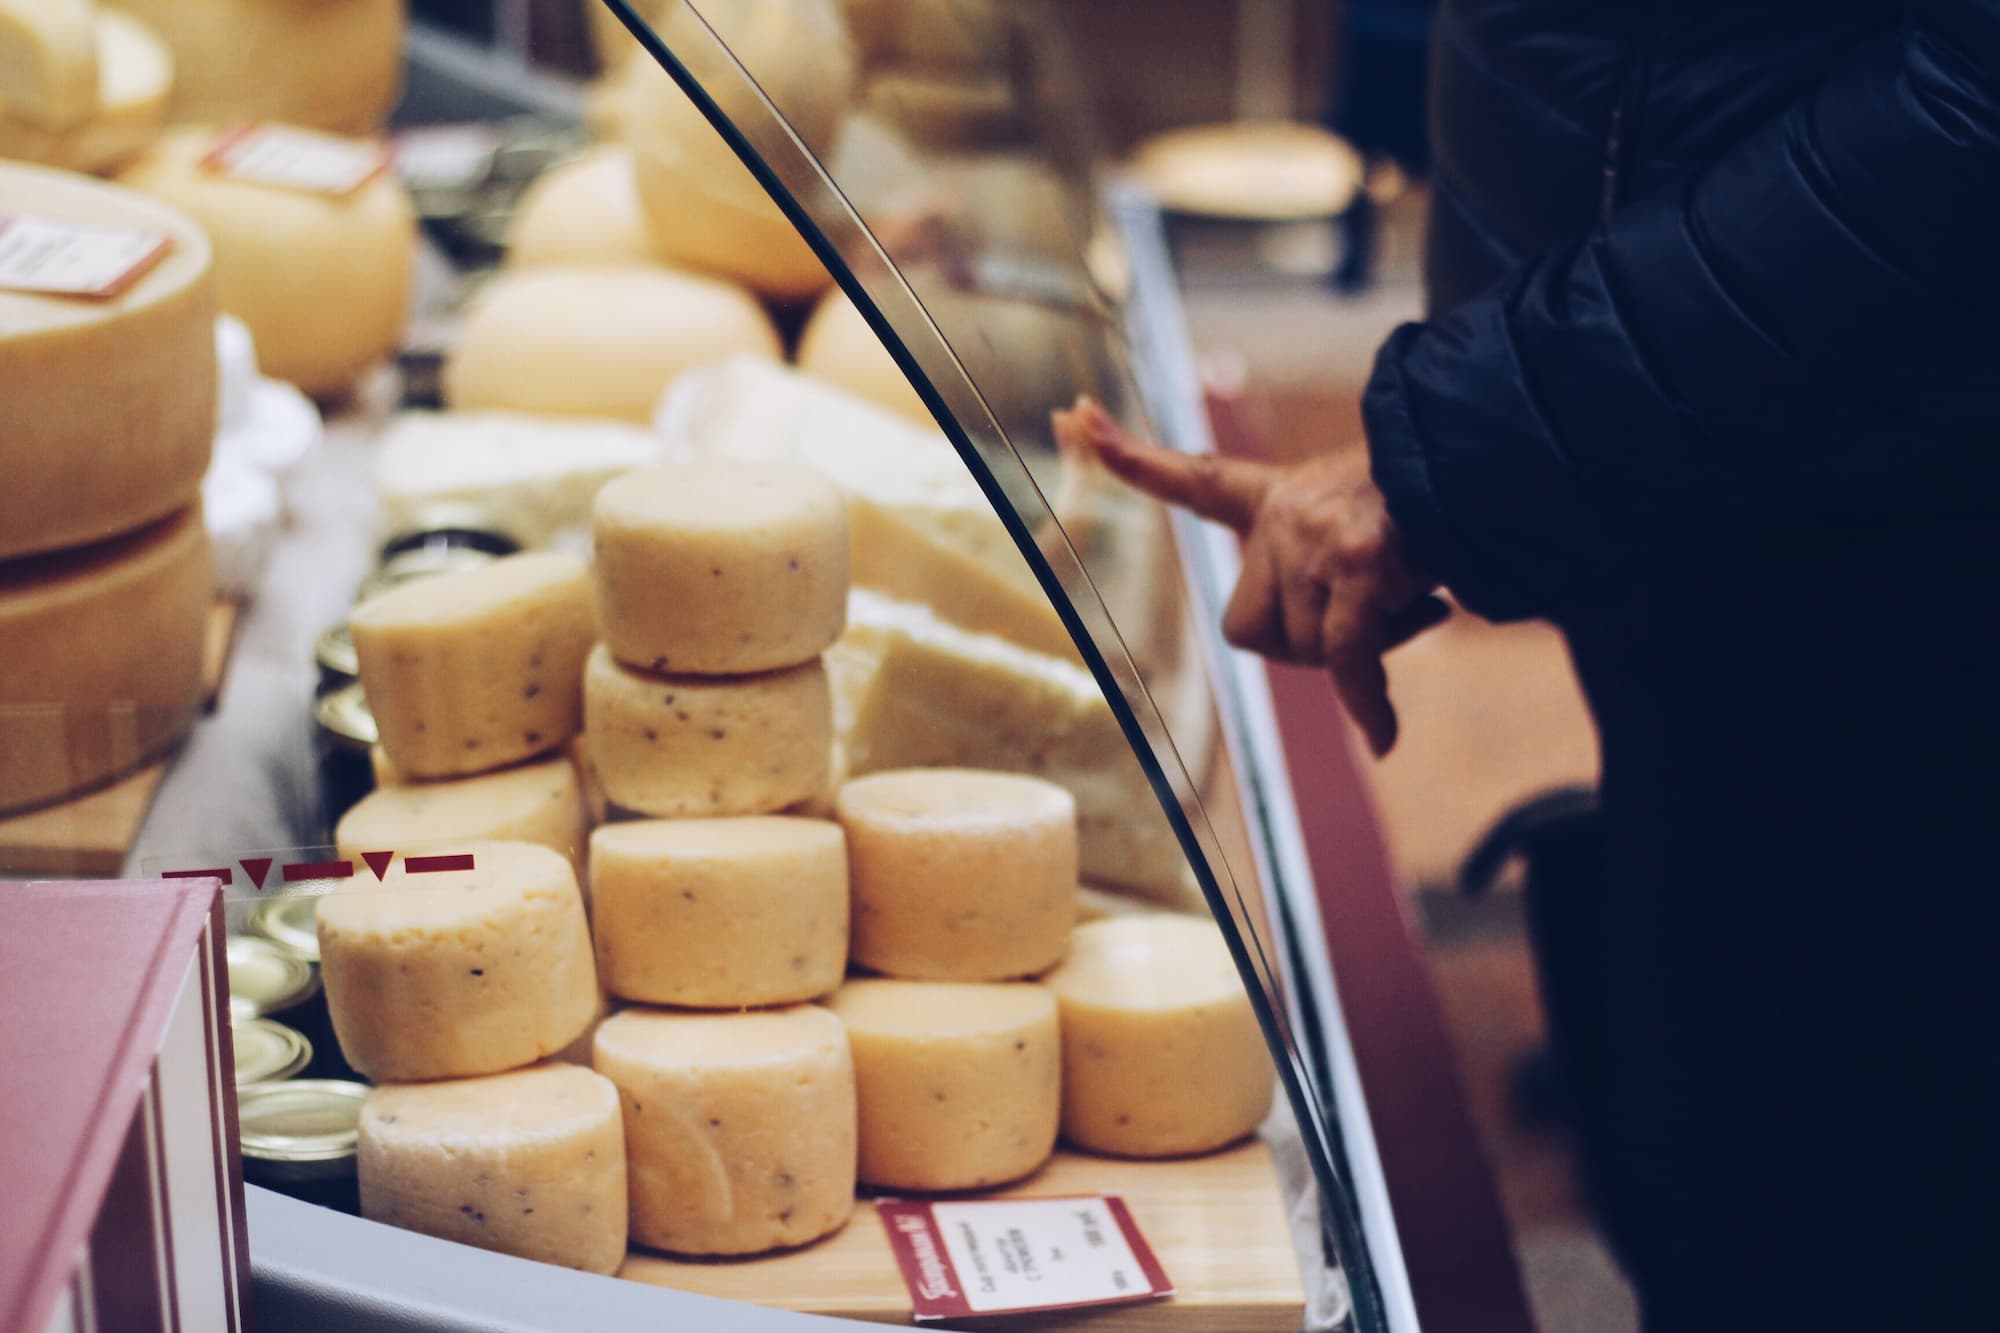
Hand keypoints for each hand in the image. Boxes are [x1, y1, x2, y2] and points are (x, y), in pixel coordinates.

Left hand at [1053, 397, 1447, 756]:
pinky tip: (1383, 737)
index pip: (1194, 477)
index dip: (1133, 457)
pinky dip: (1367, 703)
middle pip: (1249, 632)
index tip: (1078, 420)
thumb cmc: (1426, 503)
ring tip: (1413, 599)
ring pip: (1304, 650)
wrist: (1483, 464)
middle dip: (1301, 647)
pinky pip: (1346, 661)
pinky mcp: (1361, 567)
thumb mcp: (1354, 521)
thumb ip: (1319, 571)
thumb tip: (1345, 663)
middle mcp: (1283, 515)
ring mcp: (1317, 541)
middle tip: (1365, 621)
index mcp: (1275, 496)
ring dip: (1362, 649)